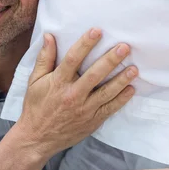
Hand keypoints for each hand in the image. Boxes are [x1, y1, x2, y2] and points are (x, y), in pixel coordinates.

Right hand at [16, 28, 136, 159]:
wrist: (37, 139)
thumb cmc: (36, 107)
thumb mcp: (34, 81)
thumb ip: (44, 58)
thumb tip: (50, 36)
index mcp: (58, 82)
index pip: (73, 59)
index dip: (85, 44)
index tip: (97, 31)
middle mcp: (73, 95)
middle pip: (94, 74)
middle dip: (110, 60)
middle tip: (124, 47)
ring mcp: (84, 109)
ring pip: (106, 92)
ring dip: (121, 79)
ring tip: (134, 68)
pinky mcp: (92, 120)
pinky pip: (110, 108)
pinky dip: (122, 99)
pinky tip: (131, 89)